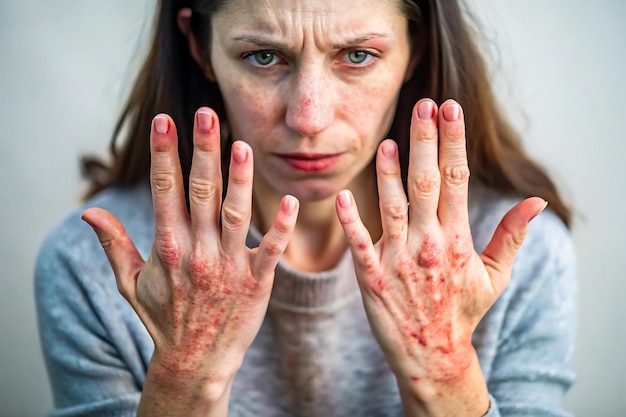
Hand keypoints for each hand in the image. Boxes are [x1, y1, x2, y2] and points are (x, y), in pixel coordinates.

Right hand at [82, 108, 298, 414]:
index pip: (165, 190)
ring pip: (235, 213)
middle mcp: (197, 251)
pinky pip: (270, 249)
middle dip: (202, 151)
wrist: (196, 361)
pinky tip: (289, 200)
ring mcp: (228, 266)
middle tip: (206, 115)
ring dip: (240, 179)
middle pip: (201, 192)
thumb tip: (88, 212)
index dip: (165, 153)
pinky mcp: (256, 281)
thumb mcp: (131, 283)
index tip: (165, 121)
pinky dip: (280, 226)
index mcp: (167, 246)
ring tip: (242, 144)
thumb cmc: (163, 319)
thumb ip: (114, 244)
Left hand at [336, 99, 545, 414]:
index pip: (456, 180)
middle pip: (426, 183)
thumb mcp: (495, 276)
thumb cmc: (463, 311)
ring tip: (388, 141)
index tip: (450, 110)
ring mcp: (399, 261)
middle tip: (423, 105)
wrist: (433, 356)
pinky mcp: (372, 278)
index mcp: (457, 239)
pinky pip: (358, 244)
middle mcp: (429, 244)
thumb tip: (536, 201)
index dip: (452, 142)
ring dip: (388, 173)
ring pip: (391, 207)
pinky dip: (350, 220)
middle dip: (425, 141)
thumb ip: (511, 235)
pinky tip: (342, 196)